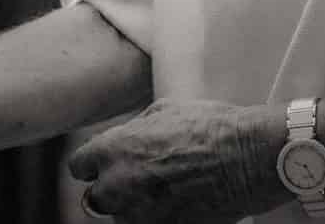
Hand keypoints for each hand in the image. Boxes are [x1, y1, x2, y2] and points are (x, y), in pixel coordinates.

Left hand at [69, 99, 288, 222]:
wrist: (246, 157)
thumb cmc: (208, 127)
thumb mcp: (162, 111)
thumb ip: (133, 130)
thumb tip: (124, 139)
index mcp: (114, 149)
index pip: (79, 167)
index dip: (93, 165)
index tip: (105, 166)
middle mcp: (119, 185)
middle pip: (95, 199)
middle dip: (111, 191)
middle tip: (136, 182)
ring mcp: (140, 215)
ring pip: (122, 218)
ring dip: (135, 208)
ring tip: (162, 193)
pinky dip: (156, 220)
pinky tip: (176, 205)